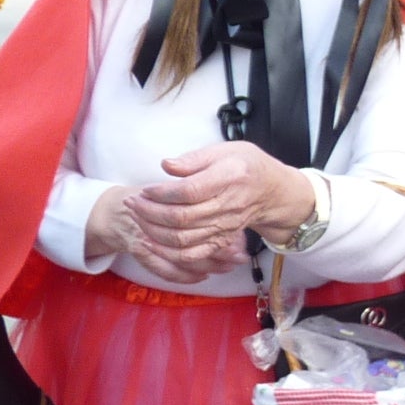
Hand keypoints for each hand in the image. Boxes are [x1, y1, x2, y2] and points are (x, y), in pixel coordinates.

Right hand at [85, 183, 239, 283]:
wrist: (116, 209)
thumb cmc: (150, 194)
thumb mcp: (172, 180)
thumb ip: (189, 174)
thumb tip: (215, 193)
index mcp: (161, 198)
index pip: (193, 214)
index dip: (219, 225)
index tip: (239, 233)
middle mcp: (153, 220)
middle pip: (190, 238)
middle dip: (219, 249)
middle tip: (240, 255)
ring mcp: (145, 238)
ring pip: (181, 257)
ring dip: (208, 264)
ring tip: (229, 266)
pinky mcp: (141, 253)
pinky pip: (165, 270)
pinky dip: (186, 276)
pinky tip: (203, 276)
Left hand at [125, 143, 314, 270]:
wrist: (272, 191)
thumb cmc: (246, 165)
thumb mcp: (224, 150)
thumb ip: (194, 159)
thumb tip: (166, 166)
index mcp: (229, 178)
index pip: (189, 191)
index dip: (162, 193)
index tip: (145, 189)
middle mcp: (227, 206)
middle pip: (182, 218)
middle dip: (149, 212)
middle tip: (132, 203)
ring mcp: (224, 227)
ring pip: (183, 238)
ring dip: (154, 231)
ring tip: (137, 218)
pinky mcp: (220, 240)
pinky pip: (192, 255)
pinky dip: (168, 253)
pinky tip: (152, 242)